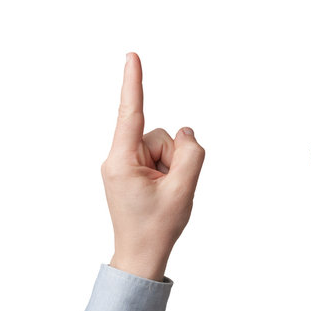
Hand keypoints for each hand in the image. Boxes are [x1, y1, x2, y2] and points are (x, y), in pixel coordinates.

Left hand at [101, 53, 204, 281]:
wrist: (142, 255)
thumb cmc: (157, 227)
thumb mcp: (183, 189)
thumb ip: (191, 153)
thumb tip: (186, 132)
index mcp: (122, 161)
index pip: (130, 112)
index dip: (134, 82)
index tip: (132, 56)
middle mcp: (119, 158)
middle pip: (159, 136)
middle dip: (174, 156)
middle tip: (172, 188)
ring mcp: (125, 164)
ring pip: (162, 146)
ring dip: (173, 166)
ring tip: (166, 193)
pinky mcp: (132, 170)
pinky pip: (158, 157)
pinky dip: (168, 170)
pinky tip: (163, 192)